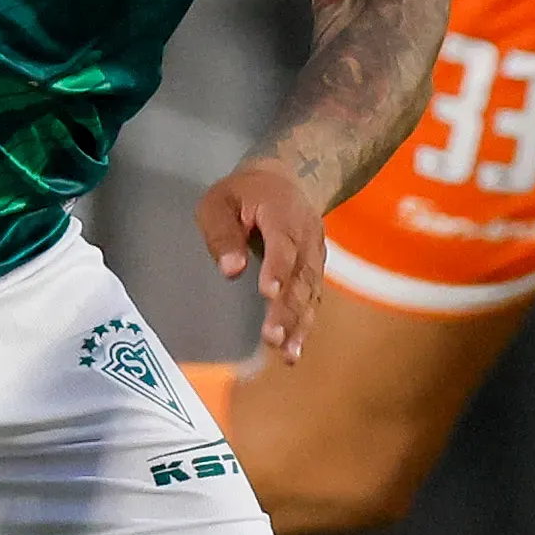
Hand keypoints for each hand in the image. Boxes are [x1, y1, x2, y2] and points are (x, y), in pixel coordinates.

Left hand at [197, 157, 328, 360]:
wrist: (289, 180)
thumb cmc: (244, 193)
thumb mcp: (220, 201)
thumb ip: (223, 233)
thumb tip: (231, 270)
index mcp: (282, 213)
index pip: (283, 245)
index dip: (277, 269)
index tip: (268, 294)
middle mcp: (306, 237)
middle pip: (300, 276)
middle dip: (287, 309)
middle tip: (271, 337)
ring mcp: (314, 255)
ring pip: (309, 292)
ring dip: (298, 324)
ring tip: (286, 354)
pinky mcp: (314, 271)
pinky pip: (312, 300)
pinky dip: (304, 326)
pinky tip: (292, 352)